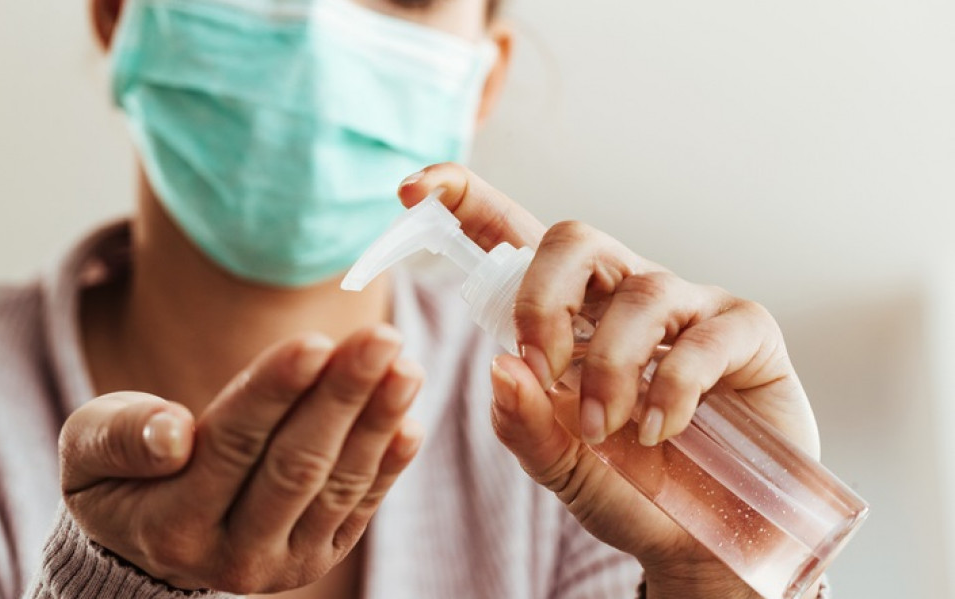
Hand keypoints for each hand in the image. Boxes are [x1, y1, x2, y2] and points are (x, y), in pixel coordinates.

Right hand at [59, 325, 423, 593]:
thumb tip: (173, 433)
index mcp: (172, 526)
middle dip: (343, 397)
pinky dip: (390, 465)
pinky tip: (410, 421)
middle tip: (382, 338)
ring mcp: (285, 563)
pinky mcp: (318, 555)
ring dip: (378, 423)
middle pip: (298, 465)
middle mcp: (234, 555)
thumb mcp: (91, 453)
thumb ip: (122, 439)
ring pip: (339, 485)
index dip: (277, 392)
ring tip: (406, 367)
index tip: (316, 341)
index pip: (233, 446)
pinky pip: (361, 508)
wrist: (151, 541)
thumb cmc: (121, 477)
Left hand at [398, 164, 820, 597]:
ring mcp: (689, 308)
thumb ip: (526, 426)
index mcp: (572, 317)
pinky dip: (670, 390)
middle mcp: (626, 296)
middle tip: (540, 367)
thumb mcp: (562, 466)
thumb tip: (501, 368)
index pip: (516, 239)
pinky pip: (702, 337)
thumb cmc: (633, 488)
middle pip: (575, 239)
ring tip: (606, 430)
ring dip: (609, 369)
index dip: (466, 201)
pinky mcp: (746, 330)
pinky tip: (659, 430)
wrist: (712, 536)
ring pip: (640, 291)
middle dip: (542, 301)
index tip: (411, 190)